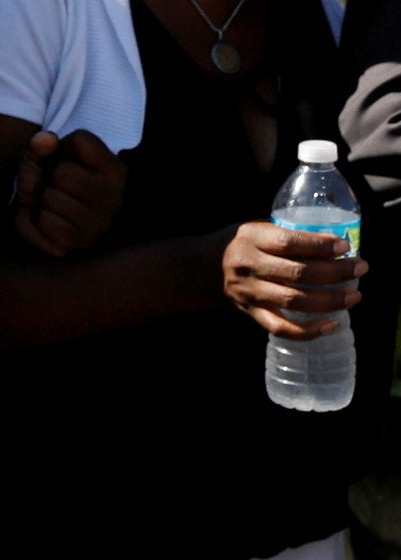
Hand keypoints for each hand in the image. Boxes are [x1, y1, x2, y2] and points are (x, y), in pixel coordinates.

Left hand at [14, 129, 126, 257]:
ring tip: (46, 202)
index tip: (66, 159)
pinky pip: (40, 221)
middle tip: (49, 185)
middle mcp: (114, 199)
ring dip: (36, 198)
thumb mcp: (48, 156)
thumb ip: (44, 144)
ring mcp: (96, 226)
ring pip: (48, 198)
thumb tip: (44, 140)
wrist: (50, 223)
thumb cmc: (53, 182)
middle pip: (61, 173)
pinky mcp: (74, 245)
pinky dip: (31, 217)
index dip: (62, 146)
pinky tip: (43, 218)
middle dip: (46, 176)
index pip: (80, 140)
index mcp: (116, 171)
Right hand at [221, 221, 367, 338]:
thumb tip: (333, 245)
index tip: (344, 247)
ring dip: (329, 300)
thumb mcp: (254, 229)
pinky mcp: (250, 312)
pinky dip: (308, 330)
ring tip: (353, 296)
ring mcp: (249, 292)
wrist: (199, 268)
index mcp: (250, 239)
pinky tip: (330, 325)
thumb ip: (286, 236)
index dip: (319, 246)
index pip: (288, 242)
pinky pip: (281, 328)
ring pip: (294, 301)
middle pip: (297, 273)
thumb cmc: (238, 244)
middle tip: (359, 268)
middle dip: (335, 272)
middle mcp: (248, 266)